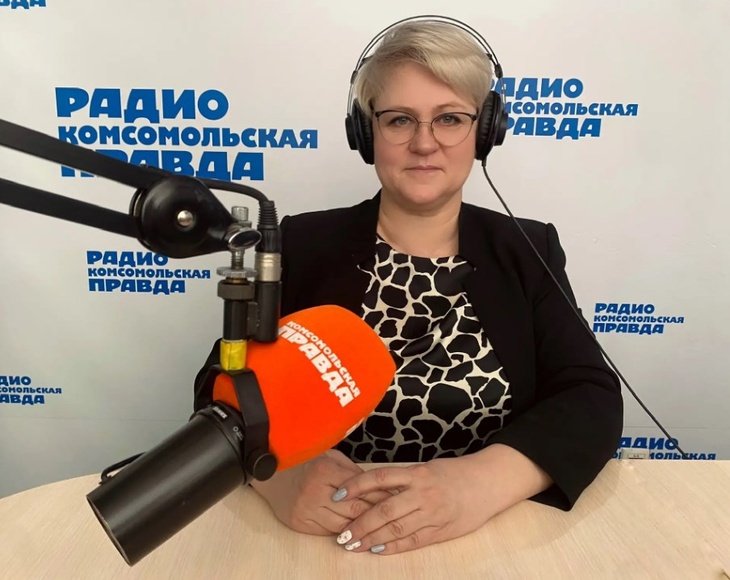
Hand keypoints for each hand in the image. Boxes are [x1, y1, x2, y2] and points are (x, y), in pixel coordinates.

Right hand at [251, 449, 392, 535]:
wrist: (271, 475)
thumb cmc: (306, 462)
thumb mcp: (330, 456)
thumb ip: (352, 471)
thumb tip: (379, 487)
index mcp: (324, 470)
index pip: (362, 489)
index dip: (382, 496)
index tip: (398, 499)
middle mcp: (315, 492)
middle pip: (355, 509)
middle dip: (377, 514)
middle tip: (396, 515)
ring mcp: (306, 510)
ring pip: (345, 524)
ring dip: (364, 527)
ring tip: (381, 526)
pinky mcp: (301, 524)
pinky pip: (330, 531)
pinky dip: (346, 531)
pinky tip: (358, 530)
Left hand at [330, 458, 494, 554]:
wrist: (488, 483)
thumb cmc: (454, 473)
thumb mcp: (426, 468)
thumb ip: (402, 478)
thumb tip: (371, 486)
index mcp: (416, 473)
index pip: (379, 478)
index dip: (356, 486)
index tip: (337, 495)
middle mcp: (423, 493)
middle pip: (384, 509)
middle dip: (360, 523)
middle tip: (341, 534)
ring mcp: (432, 513)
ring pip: (396, 529)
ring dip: (371, 538)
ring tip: (353, 545)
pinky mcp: (441, 530)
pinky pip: (413, 541)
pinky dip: (393, 547)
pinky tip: (377, 550)